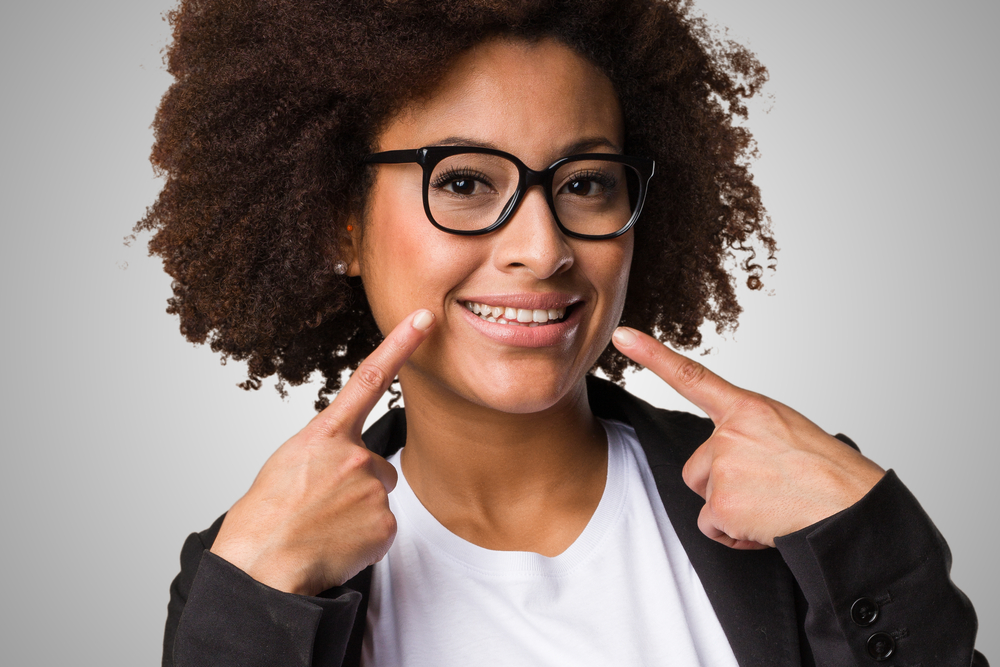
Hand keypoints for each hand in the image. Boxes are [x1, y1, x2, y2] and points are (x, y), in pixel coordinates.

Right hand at [210, 309, 435, 594]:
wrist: (262, 565)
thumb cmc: (265, 518)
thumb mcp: (288, 465)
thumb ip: (325, 452)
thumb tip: (346, 464)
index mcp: (324, 435)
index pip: (369, 378)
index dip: (400, 345)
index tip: (423, 319)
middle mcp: (353, 455)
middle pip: (374, 464)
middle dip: (356, 485)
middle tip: (321, 507)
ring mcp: (372, 488)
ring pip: (377, 497)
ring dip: (358, 512)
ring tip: (324, 527)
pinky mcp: (385, 522)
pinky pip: (382, 527)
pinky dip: (363, 539)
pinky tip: (336, 544)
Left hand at [612, 327, 884, 548]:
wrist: (852, 510)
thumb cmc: (829, 474)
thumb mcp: (788, 432)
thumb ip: (749, 432)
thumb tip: (727, 454)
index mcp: (749, 409)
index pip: (692, 377)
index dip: (653, 356)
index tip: (623, 336)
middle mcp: (730, 433)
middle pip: (697, 466)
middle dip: (723, 484)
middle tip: (769, 488)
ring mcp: (724, 466)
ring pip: (704, 494)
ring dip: (729, 508)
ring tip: (771, 504)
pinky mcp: (721, 503)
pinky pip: (711, 526)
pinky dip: (734, 534)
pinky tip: (766, 525)